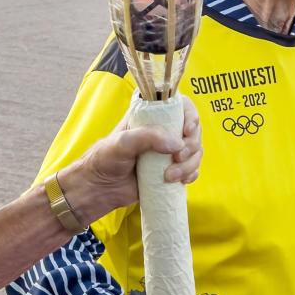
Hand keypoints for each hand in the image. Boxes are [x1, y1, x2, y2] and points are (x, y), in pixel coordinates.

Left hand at [59, 95, 201, 223]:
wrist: (99, 189)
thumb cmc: (104, 160)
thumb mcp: (122, 143)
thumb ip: (147, 137)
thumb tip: (177, 143)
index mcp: (150, 116)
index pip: (180, 105)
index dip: (191, 115)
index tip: (187, 131)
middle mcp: (162, 131)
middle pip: (193, 130)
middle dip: (191, 145)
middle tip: (178, 157)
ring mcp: (168, 151)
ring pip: (195, 152)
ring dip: (190, 164)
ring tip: (170, 176)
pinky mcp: (170, 170)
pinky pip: (191, 169)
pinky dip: (190, 175)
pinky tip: (180, 181)